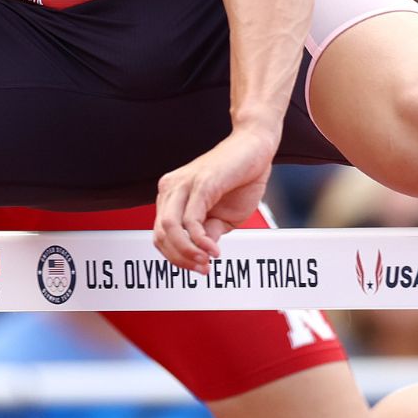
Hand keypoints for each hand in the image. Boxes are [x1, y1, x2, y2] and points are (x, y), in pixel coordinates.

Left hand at [152, 130, 278, 272]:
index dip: (177, 258)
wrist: (257, 147)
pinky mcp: (201, 183)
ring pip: (169, 229)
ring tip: (206, 262)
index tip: (199, 268)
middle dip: (180, 259)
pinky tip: (214, 251)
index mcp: (172, 196)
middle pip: (160, 235)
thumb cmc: (241, 179)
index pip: (161, 235)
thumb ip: (209, 232)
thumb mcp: (225, 217)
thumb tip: (200, 254)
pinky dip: (200, 241)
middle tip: (203, 270)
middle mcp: (171, 188)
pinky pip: (190, 220)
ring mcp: (184, 184)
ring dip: (186, 253)